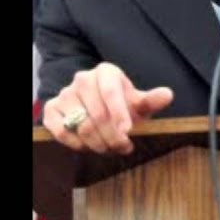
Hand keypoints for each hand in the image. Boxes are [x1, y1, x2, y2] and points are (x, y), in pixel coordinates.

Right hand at [42, 62, 173, 154]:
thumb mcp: (138, 103)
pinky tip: (87, 147)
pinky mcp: (52, 109)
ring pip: (81, 125)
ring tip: (109, 148)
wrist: (97, 107)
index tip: (127, 132)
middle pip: (97, 114)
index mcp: (105, 72)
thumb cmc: (122, 106)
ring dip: (97, 143)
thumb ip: (151, 100)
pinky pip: (61, 131)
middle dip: (112, 136)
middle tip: (123, 147)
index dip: (119, 114)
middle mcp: (82, 79)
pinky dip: (75, 144)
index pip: (110, 93)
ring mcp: (65, 93)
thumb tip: (167, 95)